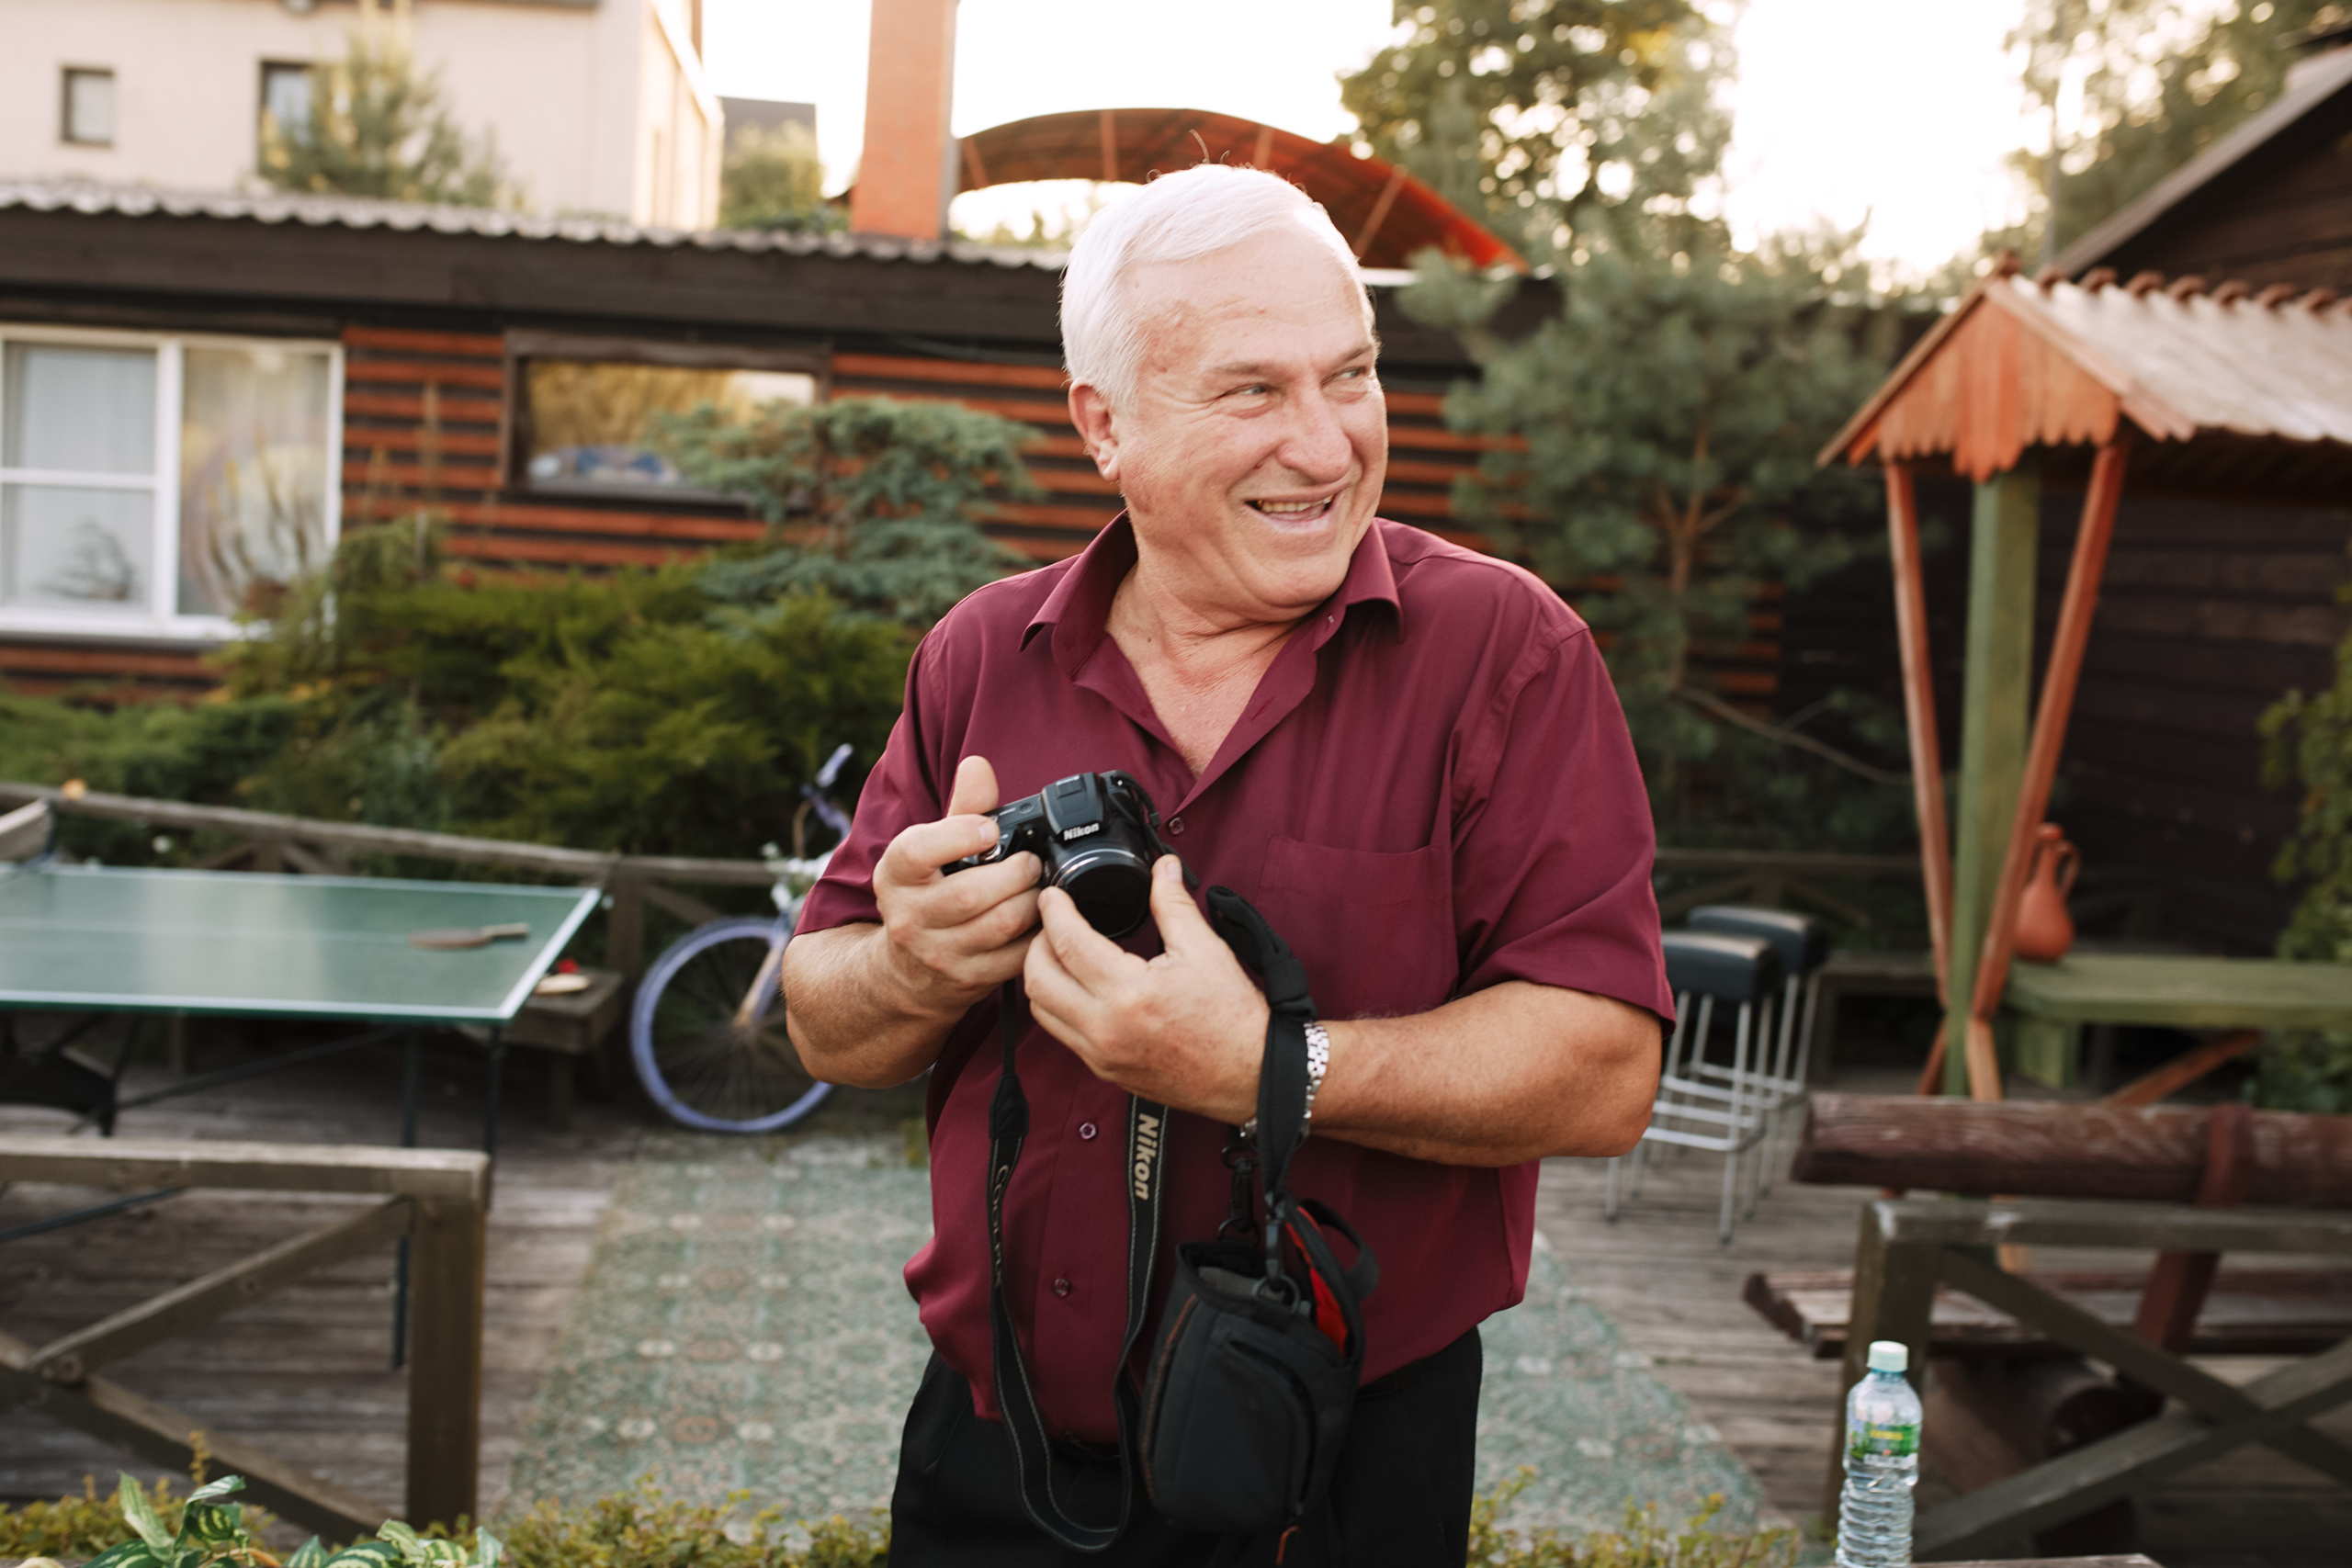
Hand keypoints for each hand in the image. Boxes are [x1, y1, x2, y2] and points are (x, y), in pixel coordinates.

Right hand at [872, 755, 1040, 1017]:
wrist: (908, 969)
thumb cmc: (929, 893)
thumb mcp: (933, 850)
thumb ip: (961, 808)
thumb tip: (977, 765)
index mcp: (895, 874)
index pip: (917, 851)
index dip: (958, 835)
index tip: (990, 829)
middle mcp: (908, 916)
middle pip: (971, 893)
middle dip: (1016, 872)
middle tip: (1032, 861)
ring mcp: (937, 952)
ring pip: (1000, 925)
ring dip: (1033, 901)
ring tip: (1039, 886)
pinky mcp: (968, 979)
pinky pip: (1017, 957)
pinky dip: (1039, 934)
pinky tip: (1041, 918)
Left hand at [1024, 855, 1268, 1122]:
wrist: (1249, 1075)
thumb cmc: (1232, 1020)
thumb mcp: (1205, 950)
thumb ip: (1173, 904)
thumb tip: (1163, 869)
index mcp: (1129, 994)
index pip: (1067, 943)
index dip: (1054, 911)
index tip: (1053, 896)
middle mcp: (1105, 1028)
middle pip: (1038, 978)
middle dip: (1037, 941)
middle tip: (1053, 922)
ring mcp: (1101, 1054)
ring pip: (1040, 1011)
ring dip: (1042, 976)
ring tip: (1061, 952)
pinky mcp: (1104, 1070)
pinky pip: (1060, 1034)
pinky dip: (1057, 1005)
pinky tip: (1077, 987)